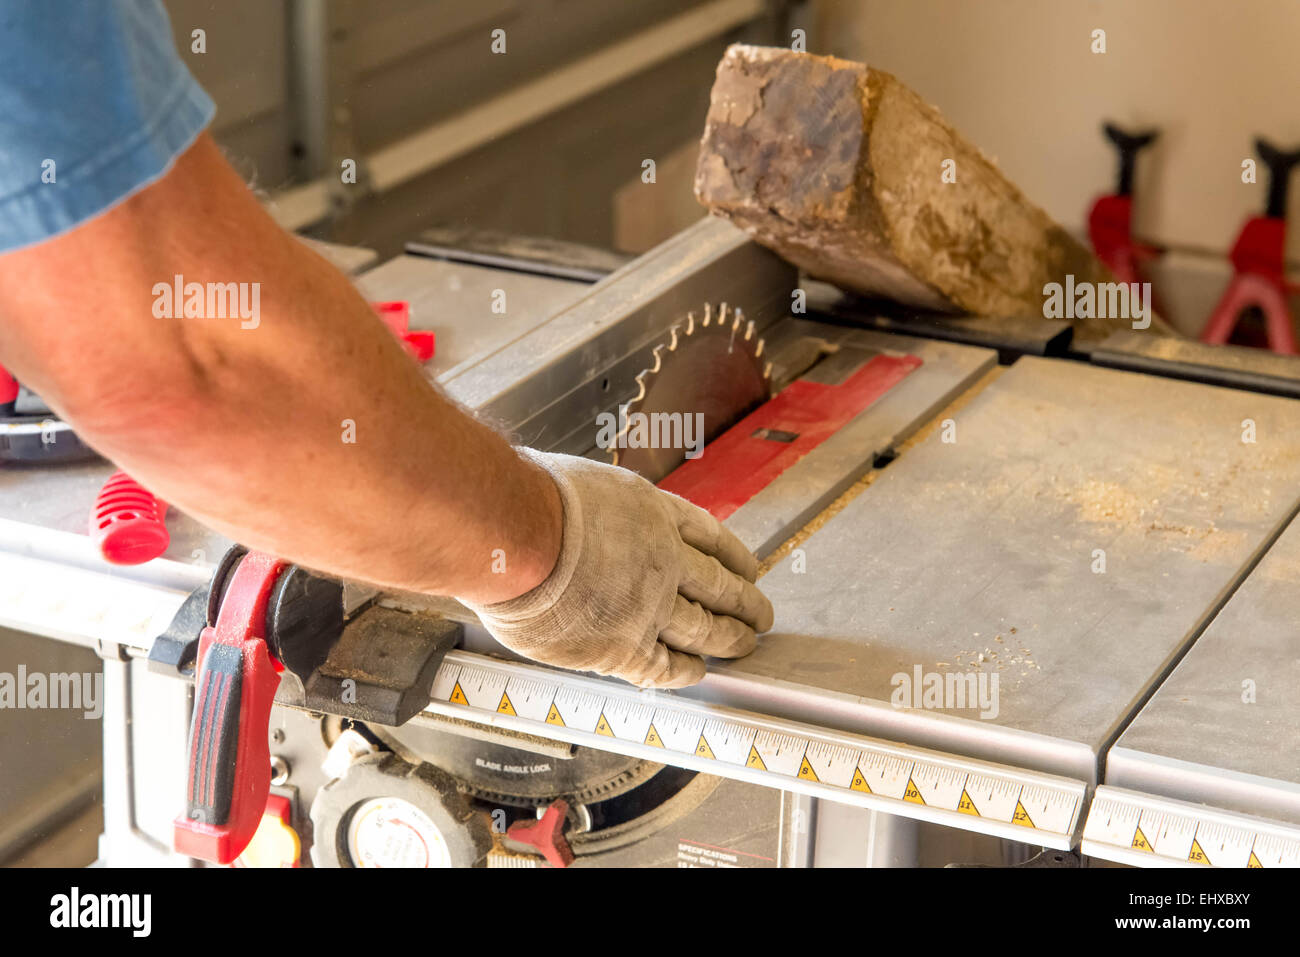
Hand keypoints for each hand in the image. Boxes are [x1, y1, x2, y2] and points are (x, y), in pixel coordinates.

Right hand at [460, 450, 773, 687]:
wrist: (512, 535)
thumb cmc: (529, 500)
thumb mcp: (583, 481)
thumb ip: (602, 509)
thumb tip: (590, 516)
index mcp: (655, 513)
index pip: (710, 537)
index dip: (734, 556)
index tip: (749, 568)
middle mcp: (664, 559)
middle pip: (720, 586)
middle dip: (746, 603)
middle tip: (761, 615)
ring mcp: (649, 606)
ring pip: (705, 628)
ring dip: (730, 639)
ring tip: (744, 645)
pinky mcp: (624, 647)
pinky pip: (667, 666)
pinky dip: (687, 671)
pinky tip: (698, 672)